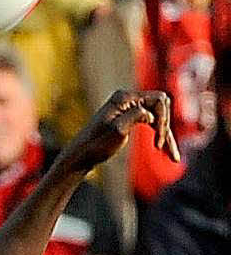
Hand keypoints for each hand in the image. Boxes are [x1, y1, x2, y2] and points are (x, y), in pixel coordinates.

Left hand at [61, 89, 179, 175]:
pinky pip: (151, 123)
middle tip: (161, 149)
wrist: (80, 156)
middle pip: (161, 107)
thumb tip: (150, 113)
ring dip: (166, 135)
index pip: (159, 100)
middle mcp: (127, 99)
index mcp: (124, 97)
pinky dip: (160, 136)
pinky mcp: (128, 118)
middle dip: (165, 127)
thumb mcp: (117, 130)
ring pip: (158, 117)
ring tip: (173, 157)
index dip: (163, 119)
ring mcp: (128, 108)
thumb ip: (135, 116)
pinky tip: (167, 152)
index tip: (158, 142)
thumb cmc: (96, 145)